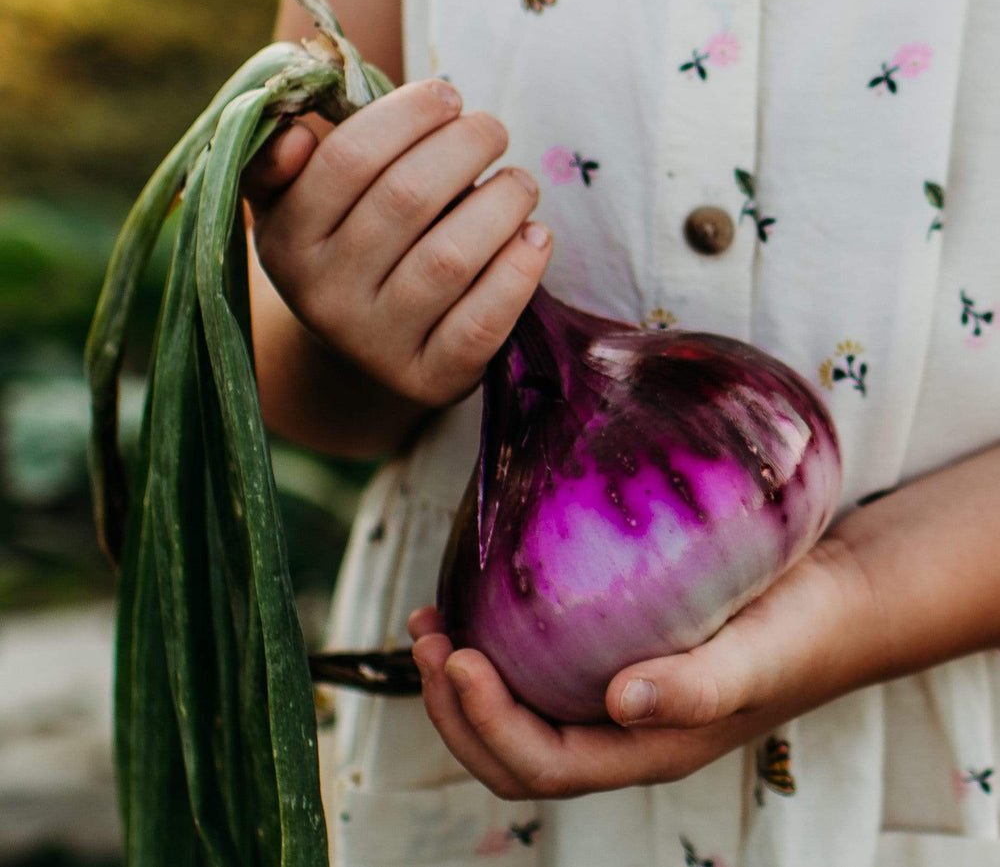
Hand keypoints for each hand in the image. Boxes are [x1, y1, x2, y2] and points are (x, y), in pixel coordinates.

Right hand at [242, 80, 550, 407]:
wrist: (359, 356)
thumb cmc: (342, 254)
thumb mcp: (293, 209)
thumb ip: (280, 164)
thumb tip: (295, 133)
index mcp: (288, 242)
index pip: (347, 160)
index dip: (407, 115)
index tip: (448, 96)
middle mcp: (325, 297)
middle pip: (406, 199)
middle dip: (464, 146)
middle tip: (492, 129)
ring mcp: (377, 345)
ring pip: (450, 259)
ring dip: (502, 203)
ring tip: (519, 183)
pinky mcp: (430, 379)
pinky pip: (482, 323)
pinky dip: (518, 272)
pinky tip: (534, 237)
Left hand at [408, 528, 886, 799]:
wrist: (828, 601)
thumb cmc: (797, 634)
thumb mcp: (756, 658)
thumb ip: (698, 689)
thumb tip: (620, 704)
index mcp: (645, 750)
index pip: (544, 764)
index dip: (488, 722)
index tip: (458, 657)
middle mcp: (617, 733)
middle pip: (511, 755)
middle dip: (454, 709)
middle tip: (425, 640)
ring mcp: (609, 699)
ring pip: (512, 718)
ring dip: (457, 683)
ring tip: (427, 625)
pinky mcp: (607, 657)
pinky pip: (533, 672)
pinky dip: (490, 648)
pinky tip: (474, 603)